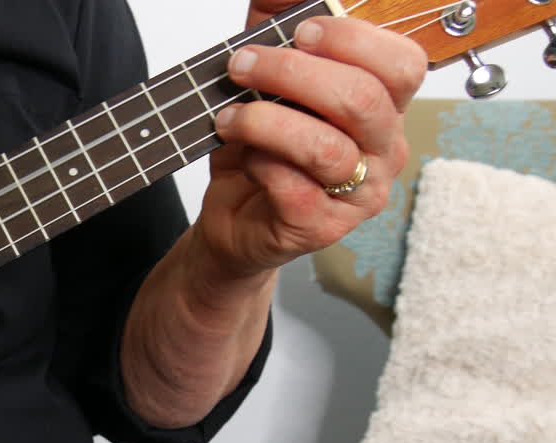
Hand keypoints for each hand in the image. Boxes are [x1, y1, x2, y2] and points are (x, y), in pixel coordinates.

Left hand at [194, 5, 427, 278]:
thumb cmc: (259, 148)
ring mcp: (357, 194)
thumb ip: (276, 26)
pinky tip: (244, 156)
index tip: (299, 30)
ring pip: (325, 147)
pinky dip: (260, 163)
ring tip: (229, 116)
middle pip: (363, 99)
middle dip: (294, 72)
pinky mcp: (320, 227)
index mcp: (384, 107)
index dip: (353, 39)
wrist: (234, 218)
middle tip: (244, 65)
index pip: (403, 64)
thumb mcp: (267, 80)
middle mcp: (384, 151)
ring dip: (265, 121)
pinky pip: (293, 188)